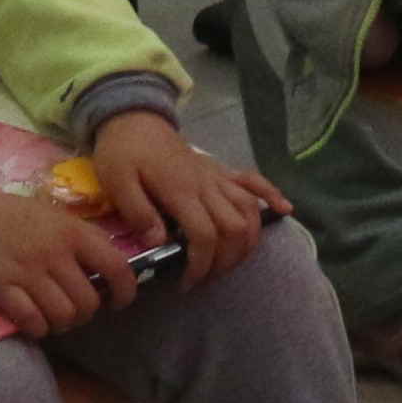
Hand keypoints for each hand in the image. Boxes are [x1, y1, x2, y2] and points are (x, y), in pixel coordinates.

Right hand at [0, 184, 134, 338]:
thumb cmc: (11, 215)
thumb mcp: (54, 216)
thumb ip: (81, 239)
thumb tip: (106, 267)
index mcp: (73, 232)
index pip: (116, 267)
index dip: (126, 290)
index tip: (121, 301)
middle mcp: (55, 254)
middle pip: (88, 301)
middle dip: (86, 312)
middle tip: (76, 309)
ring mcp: (28, 274)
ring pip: (63, 316)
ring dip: (62, 323)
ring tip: (54, 316)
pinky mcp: (2, 291)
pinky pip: (32, 322)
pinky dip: (38, 328)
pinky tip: (34, 320)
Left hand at [90, 109, 279, 281]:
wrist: (135, 119)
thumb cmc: (123, 152)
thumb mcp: (117, 182)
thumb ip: (138, 211)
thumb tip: (159, 242)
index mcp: (181, 191)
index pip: (204, 234)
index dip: (201, 264)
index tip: (187, 283)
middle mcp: (207, 184)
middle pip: (233, 227)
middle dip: (225, 260)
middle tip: (205, 278)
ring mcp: (217, 176)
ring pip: (248, 209)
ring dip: (247, 241)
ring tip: (229, 263)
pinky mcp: (221, 170)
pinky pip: (253, 180)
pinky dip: (271, 196)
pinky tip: (284, 209)